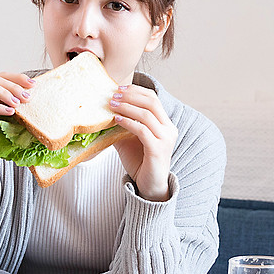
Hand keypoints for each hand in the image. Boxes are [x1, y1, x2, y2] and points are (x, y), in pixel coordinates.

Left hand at [109, 84, 176, 200]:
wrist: (149, 186)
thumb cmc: (140, 162)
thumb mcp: (129, 138)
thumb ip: (122, 124)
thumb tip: (104, 109)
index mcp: (165, 124)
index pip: (153, 98)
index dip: (136, 90)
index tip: (119, 88)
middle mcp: (169, 129)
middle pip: (152, 102)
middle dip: (131, 95)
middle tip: (113, 94)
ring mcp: (165, 139)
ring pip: (147, 115)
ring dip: (127, 107)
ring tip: (111, 105)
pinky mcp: (158, 150)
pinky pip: (142, 131)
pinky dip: (128, 122)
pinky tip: (116, 120)